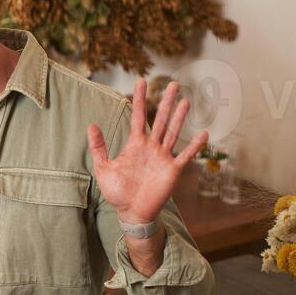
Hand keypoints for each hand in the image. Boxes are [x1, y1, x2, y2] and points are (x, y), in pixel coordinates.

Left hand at [87, 79, 207, 225]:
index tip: (142, 82)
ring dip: (180, 118)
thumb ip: (98, 147)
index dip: (140, 100)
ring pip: (173, 133)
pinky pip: (185, 156)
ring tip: (186, 101)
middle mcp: (151, 147)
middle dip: (167, 102)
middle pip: (161, 119)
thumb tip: (91, 125)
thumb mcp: (103, 168)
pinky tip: (204, 134)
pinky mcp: (172, 170)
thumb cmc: (117, 192)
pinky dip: (194, 146)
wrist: (131, 212)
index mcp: (135, 144)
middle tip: (174, 84)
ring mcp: (163, 157)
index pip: (139, 117)